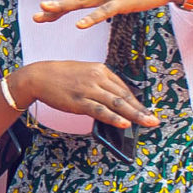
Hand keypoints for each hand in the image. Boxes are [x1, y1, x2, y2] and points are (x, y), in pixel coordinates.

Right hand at [14, 59, 161, 131]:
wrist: (38, 76)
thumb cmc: (60, 75)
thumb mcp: (84, 72)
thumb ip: (99, 83)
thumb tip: (113, 99)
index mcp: (100, 69)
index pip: (123, 88)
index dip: (136, 101)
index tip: (145, 111)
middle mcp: (97, 78)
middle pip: (124, 96)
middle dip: (141, 110)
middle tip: (154, 120)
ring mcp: (88, 89)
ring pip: (117, 103)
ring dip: (134, 115)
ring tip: (147, 123)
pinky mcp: (79, 101)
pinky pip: (100, 110)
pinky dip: (114, 117)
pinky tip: (124, 123)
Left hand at [32, 0, 186, 29]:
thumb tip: (96, 6)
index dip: (60, 5)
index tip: (44, 13)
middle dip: (54, 8)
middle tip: (36, 16)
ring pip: (84, 1)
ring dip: (64, 7)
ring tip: (46, 13)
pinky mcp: (125, 0)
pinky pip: (105, 11)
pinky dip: (91, 17)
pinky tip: (80, 25)